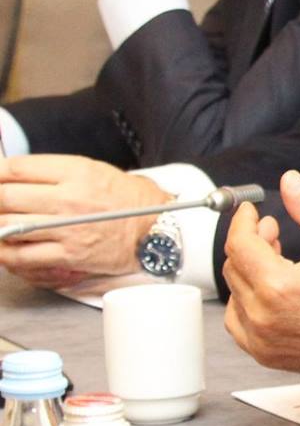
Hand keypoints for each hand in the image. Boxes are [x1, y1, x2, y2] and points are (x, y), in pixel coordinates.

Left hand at [0, 155, 168, 285]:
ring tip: (2, 223)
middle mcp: (70, 199)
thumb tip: (13, 176)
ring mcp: (68, 229)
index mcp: (77, 172)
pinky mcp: (69, 256)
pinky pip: (22, 256)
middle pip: (5, 197)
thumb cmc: (128, 200)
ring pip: (8, 226)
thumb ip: (55, 172)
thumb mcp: (94, 170)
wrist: (158, 230)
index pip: (17, 168)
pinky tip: (5, 247)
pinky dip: (6, 253)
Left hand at [223, 171, 299, 383]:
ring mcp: (262, 339)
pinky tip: (268, 292)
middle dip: (249, 243)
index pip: (239, 244)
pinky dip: (246, 302)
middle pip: (234, 267)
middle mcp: (264, 316)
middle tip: (271, 232)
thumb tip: (291, 182)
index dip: (243, 222)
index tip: (250, 213)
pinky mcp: (265, 353)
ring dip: (248, 273)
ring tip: (274, 263)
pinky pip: (238, 322)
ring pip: (234, 294)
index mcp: (280, 287)